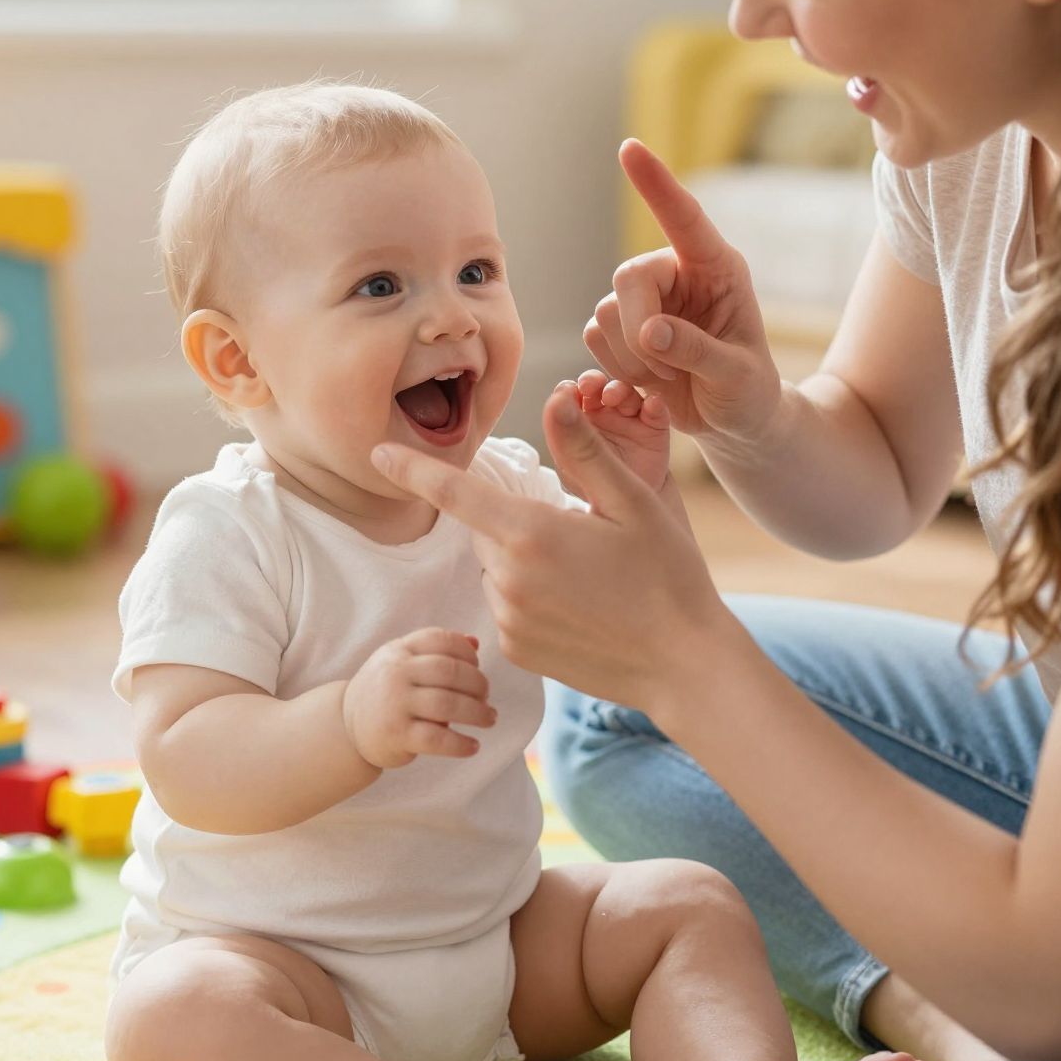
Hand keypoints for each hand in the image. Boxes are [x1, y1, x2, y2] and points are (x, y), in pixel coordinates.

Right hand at [342, 629, 496, 768]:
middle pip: (449, 671)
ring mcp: (394, 703)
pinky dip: (460, 744)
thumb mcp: (402, 662)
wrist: (347, 726)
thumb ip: (435, 651)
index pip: (441, 640)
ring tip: (489, 719)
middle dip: (478, 684)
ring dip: (477, 713)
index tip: (476, 668)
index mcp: (399, 650)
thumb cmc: (385, 691)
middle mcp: (395, 672)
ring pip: (447, 703)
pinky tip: (472, 746)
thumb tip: (475, 642)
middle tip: (486, 697)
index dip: (467, 654)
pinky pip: (437, 739)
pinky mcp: (397, 734)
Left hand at [369, 395, 734, 719]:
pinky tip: (578, 611)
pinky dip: (532, 602)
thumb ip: (586, 450)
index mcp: (532, 533)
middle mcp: (509, 579)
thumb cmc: (668, 576)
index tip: (376, 454)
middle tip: (580, 540)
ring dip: (525, 566)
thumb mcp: (636, 502)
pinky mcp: (516, 650)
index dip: (412, 470)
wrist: (683, 662)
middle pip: (487, 532)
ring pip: (498, 572)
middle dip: (519, 526)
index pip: (455, 493)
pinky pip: (508, 608)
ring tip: (586, 581)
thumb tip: (555, 398)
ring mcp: (508, 620)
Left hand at [551, 370, 670, 498]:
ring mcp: (630, 418)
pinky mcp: (655, 427)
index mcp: (578, 420)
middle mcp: (604, 413)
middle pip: (598, 387)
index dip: (568, 390)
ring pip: (626, 393)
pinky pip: (656, 410)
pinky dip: (654, 404)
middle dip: (593, 382)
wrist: (630, 510)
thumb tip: (555, 404)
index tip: (567, 392)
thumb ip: (564, 438)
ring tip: (615, 397)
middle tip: (590, 386)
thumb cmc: (594, 488)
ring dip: (620, 391)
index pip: (570, 395)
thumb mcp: (572, 466)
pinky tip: (651, 404)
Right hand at [584, 139, 782, 451]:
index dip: (656, 184)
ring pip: (606, 311)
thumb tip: (649, 331)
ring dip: (630, 357)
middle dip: (637, 329)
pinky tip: (648, 380)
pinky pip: (595, 336)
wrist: (734, 422)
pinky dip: (616, 366)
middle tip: (664, 370)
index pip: (684, 217)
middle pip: (628, 277)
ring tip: (666, 377)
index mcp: (717, 268)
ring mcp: (647, 300)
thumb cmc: (749, 393)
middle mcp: (678, 274)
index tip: (630, 148)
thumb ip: (697, 350)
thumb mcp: (737, 376)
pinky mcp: (623, 327)